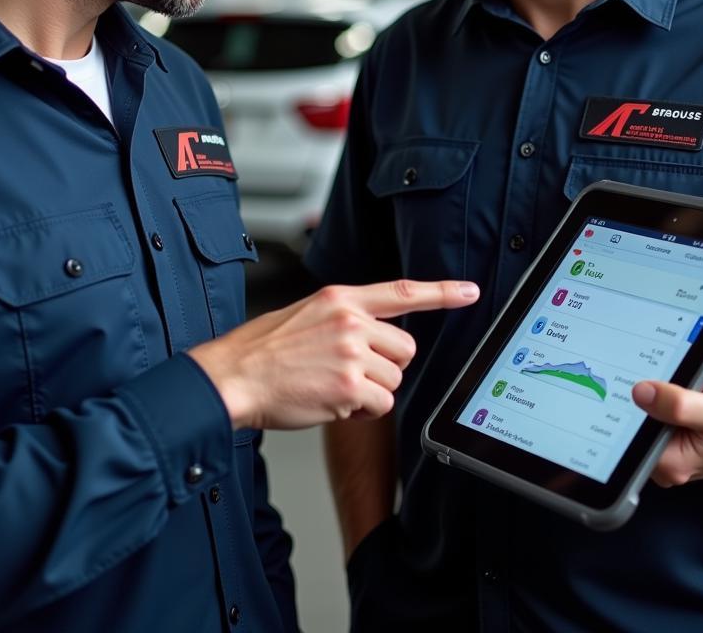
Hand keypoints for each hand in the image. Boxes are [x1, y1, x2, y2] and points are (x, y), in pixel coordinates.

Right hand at [188, 279, 479, 429]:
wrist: (234, 376)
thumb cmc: (263, 350)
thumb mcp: (306, 313)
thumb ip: (345, 317)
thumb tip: (376, 334)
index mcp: (341, 298)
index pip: (401, 291)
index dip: (441, 292)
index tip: (469, 291)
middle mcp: (350, 321)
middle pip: (405, 349)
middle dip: (387, 367)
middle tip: (350, 372)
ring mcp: (351, 353)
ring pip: (393, 380)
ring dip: (370, 392)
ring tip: (331, 385)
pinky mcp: (349, 386)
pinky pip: (379, 405)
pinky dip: (360, 410)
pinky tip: (329, 401)